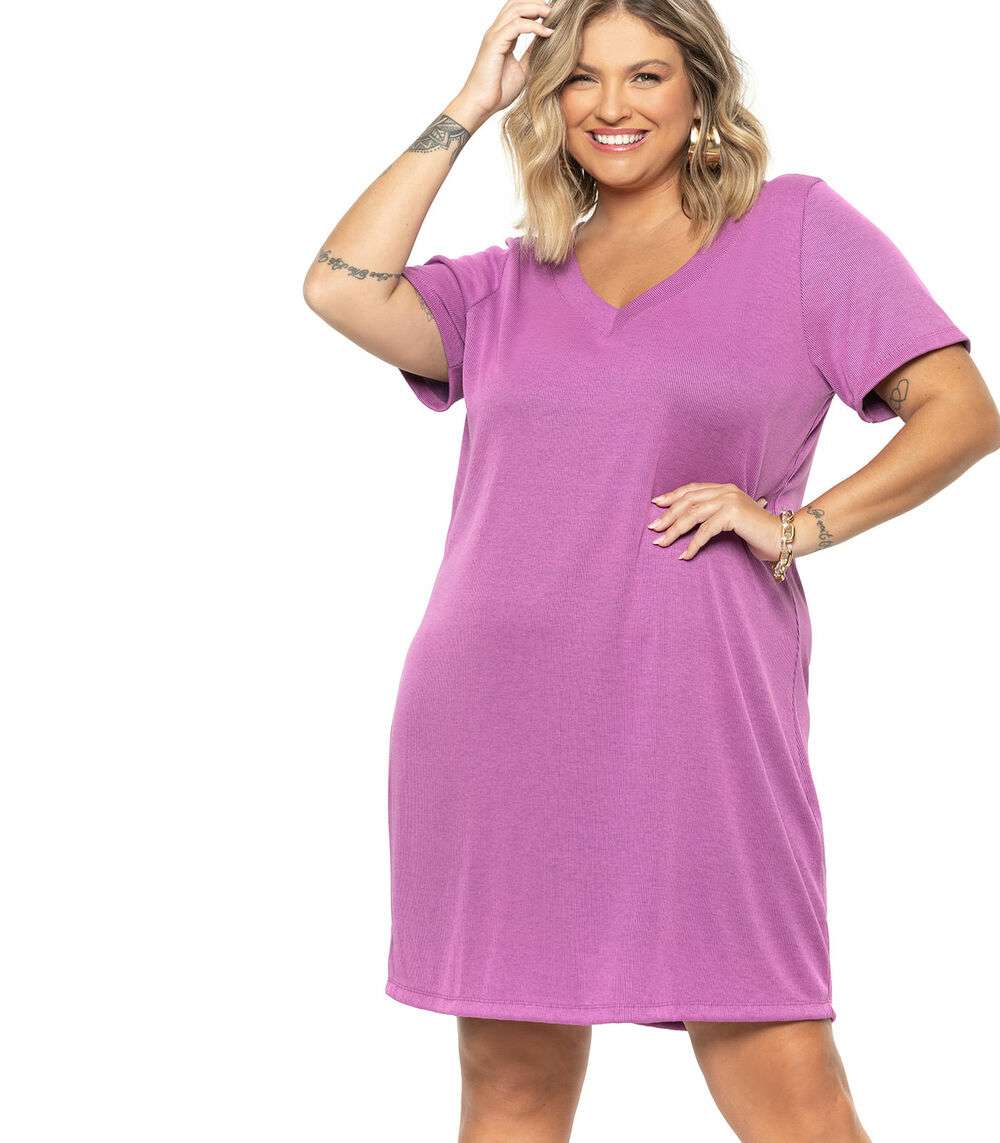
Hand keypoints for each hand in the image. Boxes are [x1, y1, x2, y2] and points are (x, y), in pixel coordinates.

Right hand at [456, 1, 555, 120]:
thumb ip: (531, 55)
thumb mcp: (522, 70)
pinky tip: (547, 33)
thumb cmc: (498, 91)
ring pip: (516, 10)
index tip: (553, 14)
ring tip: (552, 14)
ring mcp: (494, 36)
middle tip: (554, 9)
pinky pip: (517, 26)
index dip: (534, 7)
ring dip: (536, 8)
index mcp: (502, 37)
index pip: (517, 11)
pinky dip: (534, 26)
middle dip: (535, 2)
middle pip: (516, 4)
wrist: (482, 105)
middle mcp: (497, 32)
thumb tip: (547, 45)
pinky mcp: (495, 43)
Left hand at [648, 482, 783, 562]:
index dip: (672, 496)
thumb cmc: (757, 532)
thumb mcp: (732, 519)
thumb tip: (686, 521)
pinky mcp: (733, 514)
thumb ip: (714, 514)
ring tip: (661, 543)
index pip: (692, 489)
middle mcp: (726, 490)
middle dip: (668, 515)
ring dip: (674, 530)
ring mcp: (730, 500)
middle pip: (688, 501)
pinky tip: (684, 555)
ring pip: (693, 514)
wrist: (784, 537)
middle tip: (653, 529)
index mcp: (724, 488)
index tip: (656, 505)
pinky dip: (693, 544)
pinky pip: (705, 530)